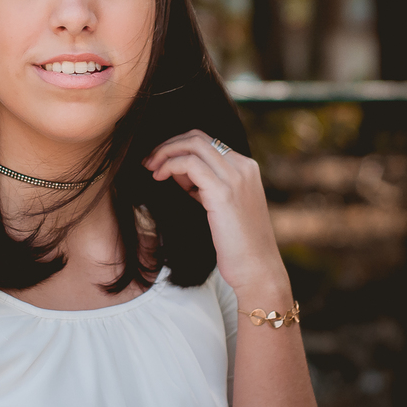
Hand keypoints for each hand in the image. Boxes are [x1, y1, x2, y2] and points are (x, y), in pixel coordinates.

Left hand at [142, 129, 286, 293]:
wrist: (257, 269)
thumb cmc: (238, 244)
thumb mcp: (224, 206)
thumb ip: (206, 186)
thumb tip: (180, 174)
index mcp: (246, 167)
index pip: (206, 141)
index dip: (179, 148)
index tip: (160, 162)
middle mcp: (243, 166)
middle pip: (197, 137)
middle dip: (168, 145)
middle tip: (149, 161)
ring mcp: (235, 177)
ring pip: (192, 145)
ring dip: (165, 153)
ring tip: (150, 169)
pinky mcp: (223, 192)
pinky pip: (188, 163)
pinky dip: (169, 165)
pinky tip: (159, 178)